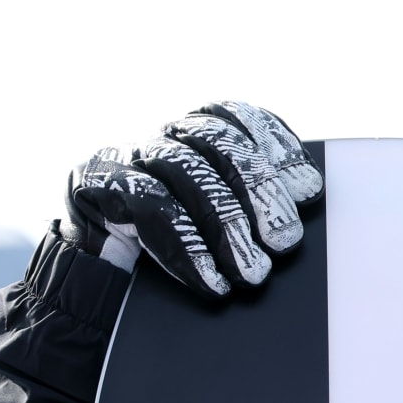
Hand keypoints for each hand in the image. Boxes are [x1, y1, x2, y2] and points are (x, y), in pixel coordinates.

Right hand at [63, 101, 323, 297]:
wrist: (100, 286)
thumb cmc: (172, 258)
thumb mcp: (222, 232)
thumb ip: (255, 211)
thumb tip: (302, 205)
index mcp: (194, 138)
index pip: (236, 116)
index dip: (275, 145)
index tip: (308, 189)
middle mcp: (161, 139)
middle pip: (215, 139)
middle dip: (258, 190)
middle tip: (285, 241)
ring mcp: (125, 157)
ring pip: (186, 170)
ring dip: (227, 227)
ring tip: (254, 272)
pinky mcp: (94, 185)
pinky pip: (150, 207)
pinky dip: (188, 248)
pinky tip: (212, 281)